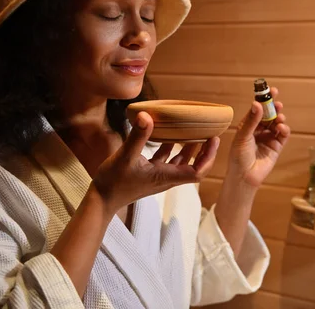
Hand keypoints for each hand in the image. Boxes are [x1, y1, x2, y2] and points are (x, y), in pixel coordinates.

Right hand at [92, 111, 219, 214]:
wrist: (101, 199)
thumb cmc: (114, 182)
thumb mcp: (125, 156)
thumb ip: (138, 136)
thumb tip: (147, 116)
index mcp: (166, 177)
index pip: (197, 172)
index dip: (208, 157)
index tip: (213, 139)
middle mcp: (166, 178)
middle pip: (194, 167)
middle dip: (204, 152)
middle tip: (209, 132)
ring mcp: (158, 176)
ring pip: (181, 163)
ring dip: (190, 150)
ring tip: (195, 131)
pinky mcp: (150, 173)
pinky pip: (166, 160)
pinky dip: (171, 148)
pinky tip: (169, 135)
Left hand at [227, 87, 289, 187]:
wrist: (245, 176)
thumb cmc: (238, 156)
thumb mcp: (243, 136)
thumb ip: (252, 120)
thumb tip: (257, 103)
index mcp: (247, 125)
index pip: (257, 109)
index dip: (263, 99)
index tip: (269, 90)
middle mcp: (258, 130)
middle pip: (269, 114)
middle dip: (273, 107)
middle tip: (276, 102)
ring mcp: (268, 138)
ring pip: (277, 123)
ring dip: (279, 118)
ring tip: (279, 117)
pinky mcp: (276, 146)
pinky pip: (283, 134)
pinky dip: (284, 129)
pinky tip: (281, 128)